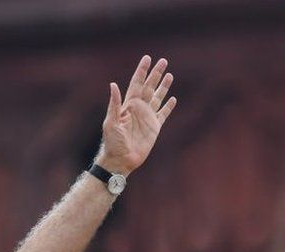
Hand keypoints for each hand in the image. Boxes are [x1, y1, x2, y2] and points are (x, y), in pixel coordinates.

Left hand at [96, 55, 176, 175]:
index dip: (142, 71)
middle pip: (149, 87)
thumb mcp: (111, 122)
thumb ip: (114, 104)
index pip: (136, 84)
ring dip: (163, 87)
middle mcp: (138, 109)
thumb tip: (113, 85)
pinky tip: (173, 99)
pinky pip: (163, 114)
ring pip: (157, 97)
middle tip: (163, 61)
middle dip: (156, 74)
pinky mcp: (154, 128)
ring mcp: (147, 118)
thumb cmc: (112, 142)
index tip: (147, 58)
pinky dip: (168, 106)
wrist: (121, 159)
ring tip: (169, 75)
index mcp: (128, 105)